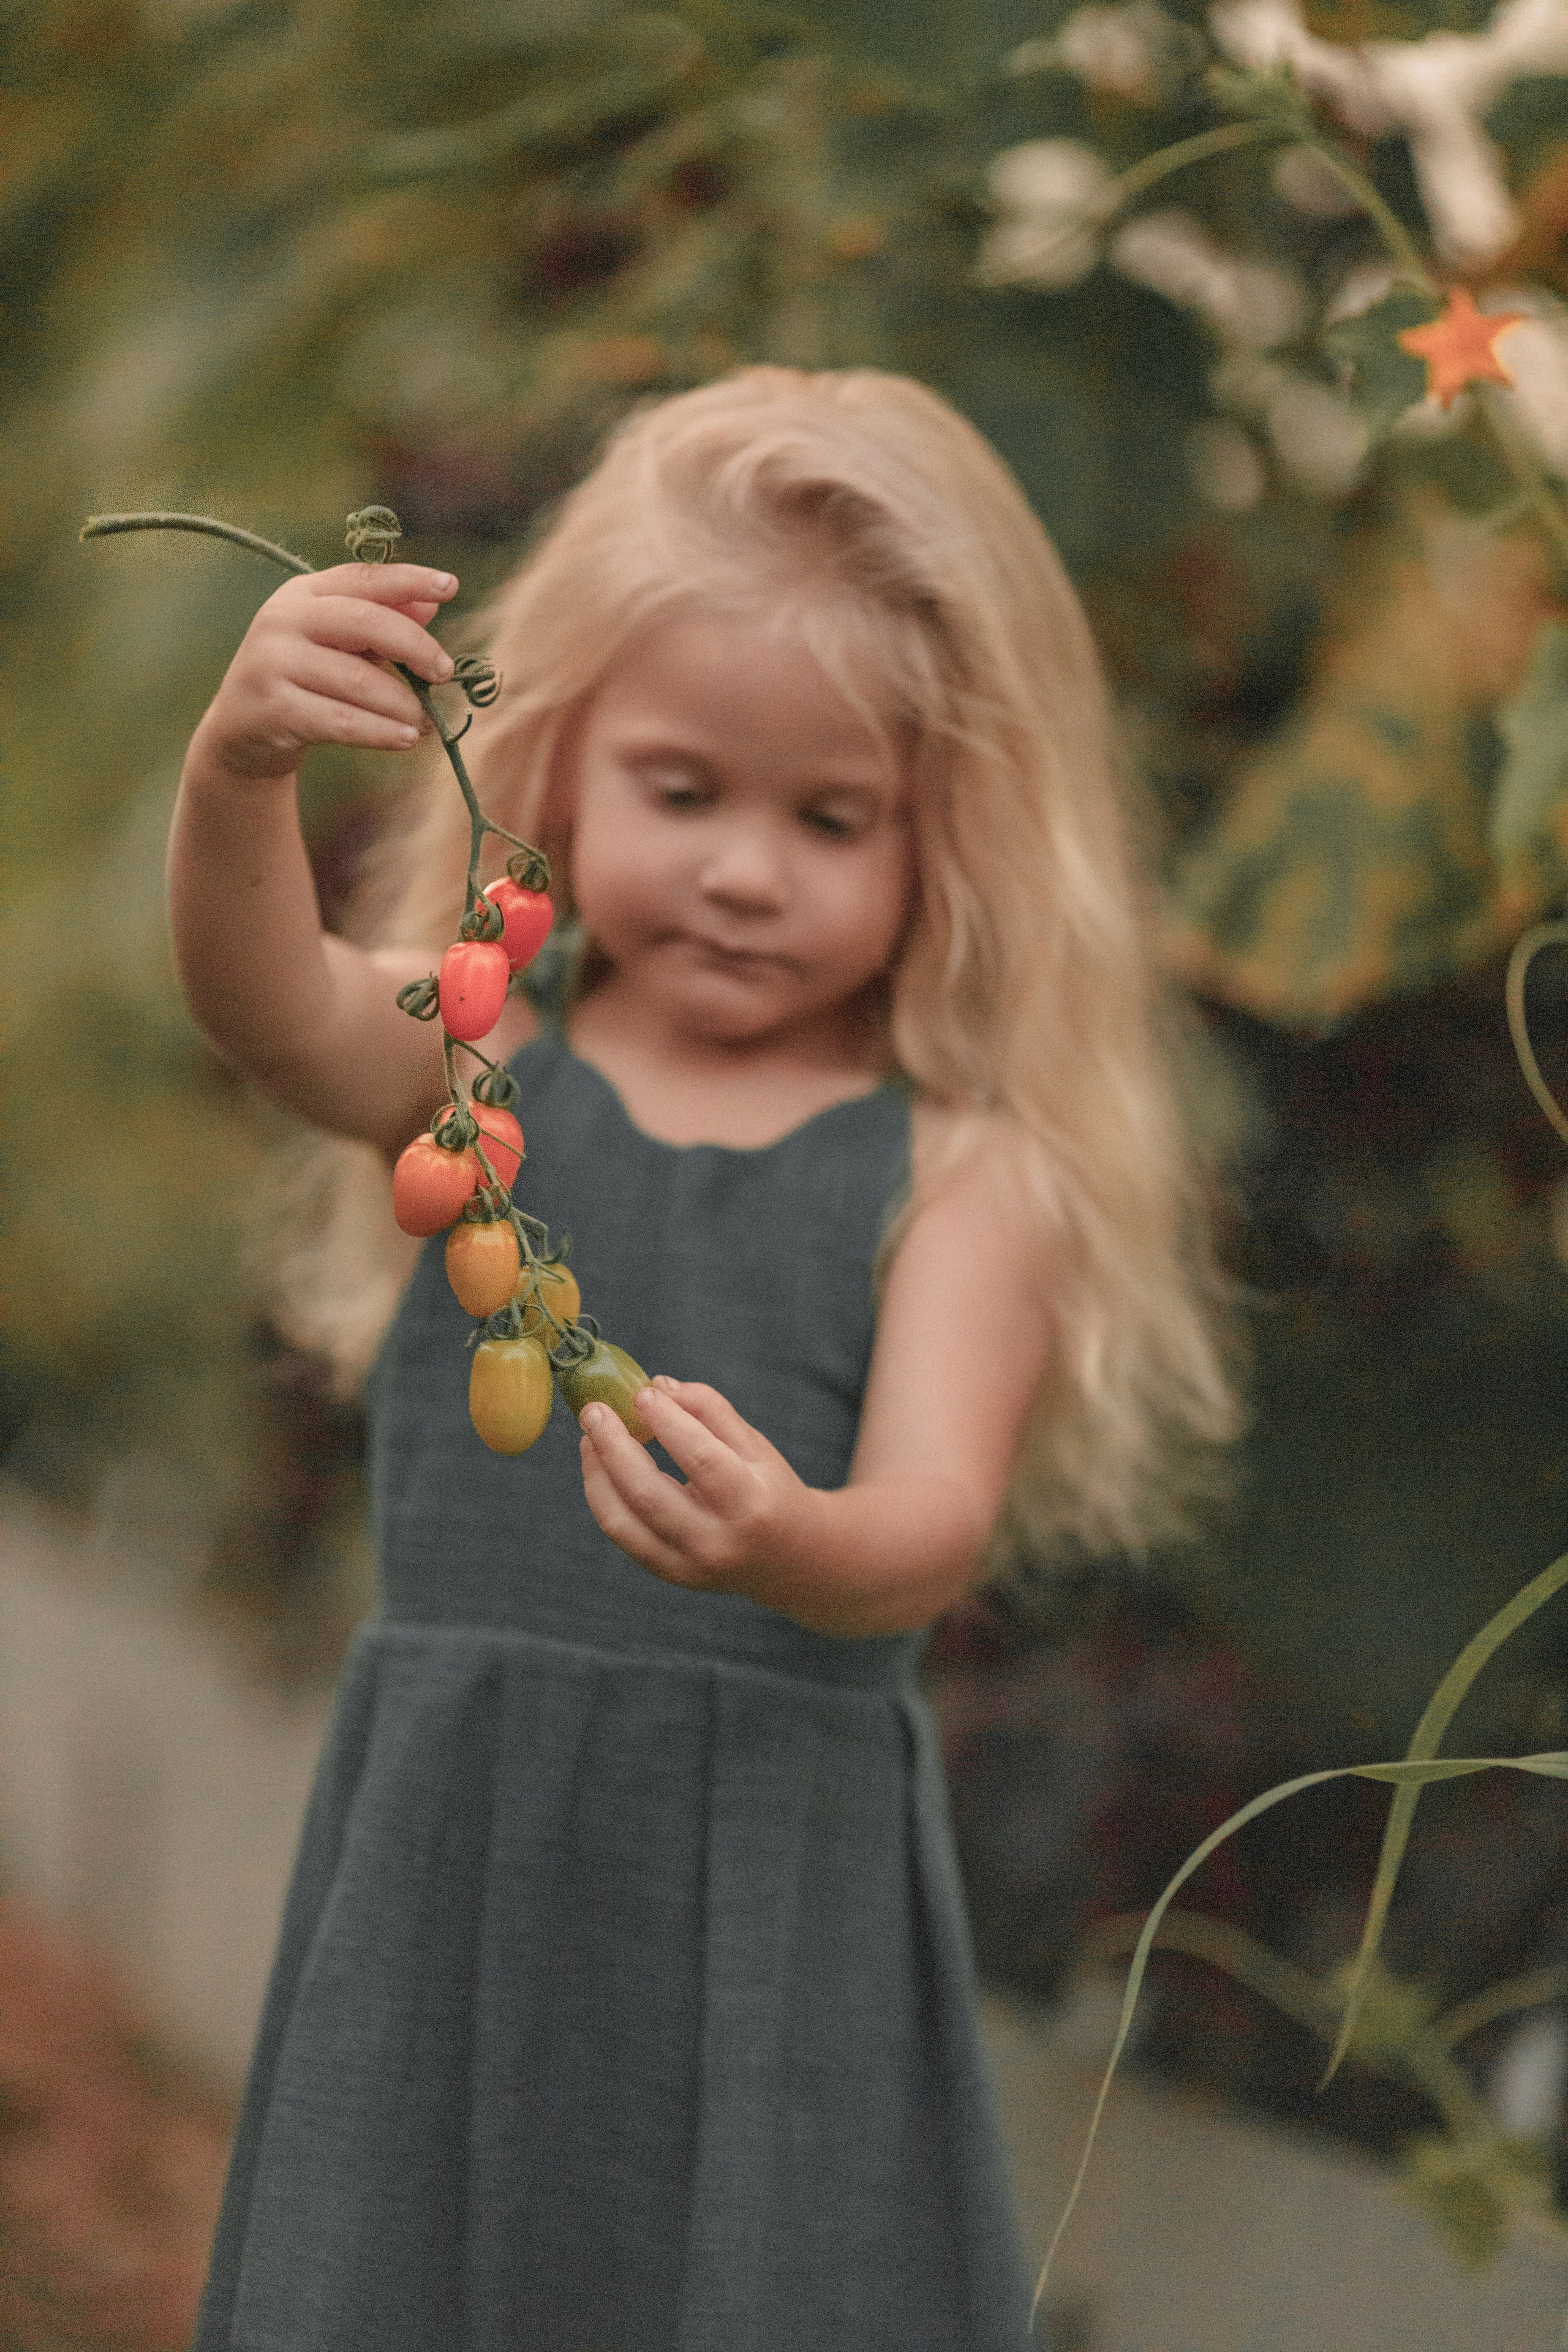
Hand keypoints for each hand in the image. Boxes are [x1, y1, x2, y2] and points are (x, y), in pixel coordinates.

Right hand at [190, 562, 460, 783]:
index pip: (362, 578)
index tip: (449, 586)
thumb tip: (430, 605)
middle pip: (364, 621)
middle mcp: (282, 619)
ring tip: (426, 721)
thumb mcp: (338, 645)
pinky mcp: (274, 709)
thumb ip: (380, 622)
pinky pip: (342, 721)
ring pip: (358, 680)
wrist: (241, 731)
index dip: (407, 580)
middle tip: (444, 672)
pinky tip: (407, 739)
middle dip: (414, 645)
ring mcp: (273, 663)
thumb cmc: (302, 680)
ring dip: (403, 703)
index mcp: (302, 594)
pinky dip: (382, 732)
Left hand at [578, 1375, 823, 1612]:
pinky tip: (599, 1466)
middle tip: (594, 1410)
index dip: (666, 1421)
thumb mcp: (755, 1446)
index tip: (642, 1392)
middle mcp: (716, 1542)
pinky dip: (602, 1497)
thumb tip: (658, 1386)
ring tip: (589, 1436)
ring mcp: (687, 1566)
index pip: (700, 1458)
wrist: (788, 1559)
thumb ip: (710, 1411)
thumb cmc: (769, 1490)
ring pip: (622, 1520)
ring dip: (597, 1472)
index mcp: (750, 1504)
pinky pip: (620, 1534)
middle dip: (613, 1446)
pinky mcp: (668, 1574)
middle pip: (648, 1493)